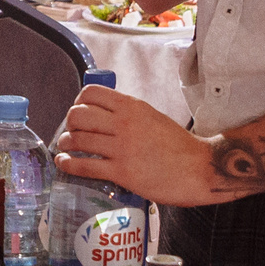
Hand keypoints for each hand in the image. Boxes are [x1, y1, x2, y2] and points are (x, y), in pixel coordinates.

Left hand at [52, 87, 223, 205]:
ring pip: (77, 140)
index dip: (79, 102)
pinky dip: (68, 164)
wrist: (200, 169)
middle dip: (70, 123)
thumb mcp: (153, 117)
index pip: (91, 93)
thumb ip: (129, 114)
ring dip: (66, 143)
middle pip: (78, 115)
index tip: (79, 111)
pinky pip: (84, 165)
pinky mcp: (121, 172)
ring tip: (66, 146)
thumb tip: (104, 115)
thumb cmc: (178, 146)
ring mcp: (122, 148)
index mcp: (132, 107)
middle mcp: (124, 124)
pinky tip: (64, 163)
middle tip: (73, 131)